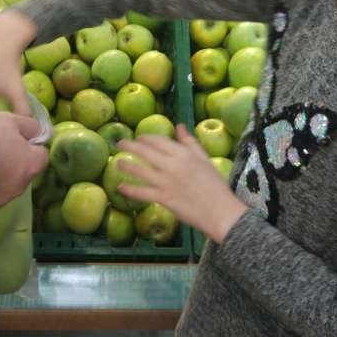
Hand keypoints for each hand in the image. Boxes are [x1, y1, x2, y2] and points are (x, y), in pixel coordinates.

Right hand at [0, 111, 48, 215]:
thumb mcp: (8, 120)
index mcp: (30, 166)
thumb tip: (37, 133)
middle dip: (12, 161)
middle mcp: (19, 187)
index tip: (15, 139)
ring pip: (3, 186)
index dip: (30, 145)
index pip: (41, 156)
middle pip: (21, 172)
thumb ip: (29, 126)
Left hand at [118, 125, 247, 243]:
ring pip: (140, 171)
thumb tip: (179, 126)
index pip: (159, 141)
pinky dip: (129, 189)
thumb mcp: (204, 158)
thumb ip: (190, 142)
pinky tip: (120, 187)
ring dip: (126, 166)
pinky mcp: (163, 198)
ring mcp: (166, 182)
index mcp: (183, 154)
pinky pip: (142, 193)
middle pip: (145, 152)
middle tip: (119, 144)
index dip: (146, 138)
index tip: (139, 137)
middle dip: (130, 146)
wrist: (219, 210)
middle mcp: (172, 165)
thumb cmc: (214, 184)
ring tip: (117, 163)